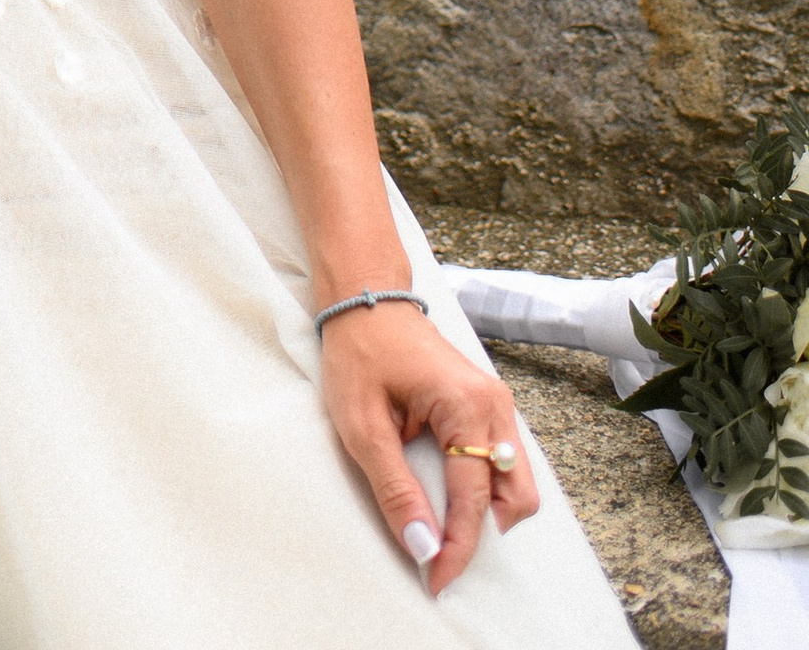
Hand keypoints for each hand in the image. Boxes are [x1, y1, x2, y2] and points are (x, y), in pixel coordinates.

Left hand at [319, 301, 536, 596]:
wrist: (366, 299)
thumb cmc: (360, 353)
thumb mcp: (363, 426)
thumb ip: (395, 489)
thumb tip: (423, 546)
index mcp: (467, 406)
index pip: (473, 500)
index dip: (456, 548)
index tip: (435, 580)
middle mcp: (495, 406)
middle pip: (518, 497)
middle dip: (484, 534)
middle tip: (440, 556)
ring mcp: (497, 404)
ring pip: (516, 482)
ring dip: (487, 513)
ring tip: (442, 528)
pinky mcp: (489, 406)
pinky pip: (503, 462)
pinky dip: (484, 489)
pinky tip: (449, 498)